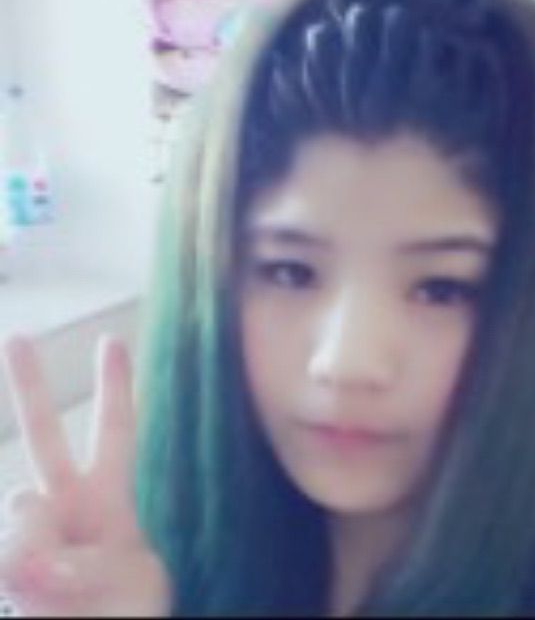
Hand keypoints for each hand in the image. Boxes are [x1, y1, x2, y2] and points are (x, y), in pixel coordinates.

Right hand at [0, 336, 170, 616]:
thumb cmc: (127, 612)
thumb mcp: (130, 581)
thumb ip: (83, 565)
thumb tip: (25, 565)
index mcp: (109, 498)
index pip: (114, 430)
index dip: (114, 386)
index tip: (112, 340)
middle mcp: (65, 506)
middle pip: (46, 436)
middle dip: (30, 386)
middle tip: (17, 335)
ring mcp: (30, 533)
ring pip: (20, 510)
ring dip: (39, 554)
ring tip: (59, 591)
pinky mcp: (8, 559)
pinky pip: (6, 553)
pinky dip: (22, 569)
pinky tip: (37, 589)